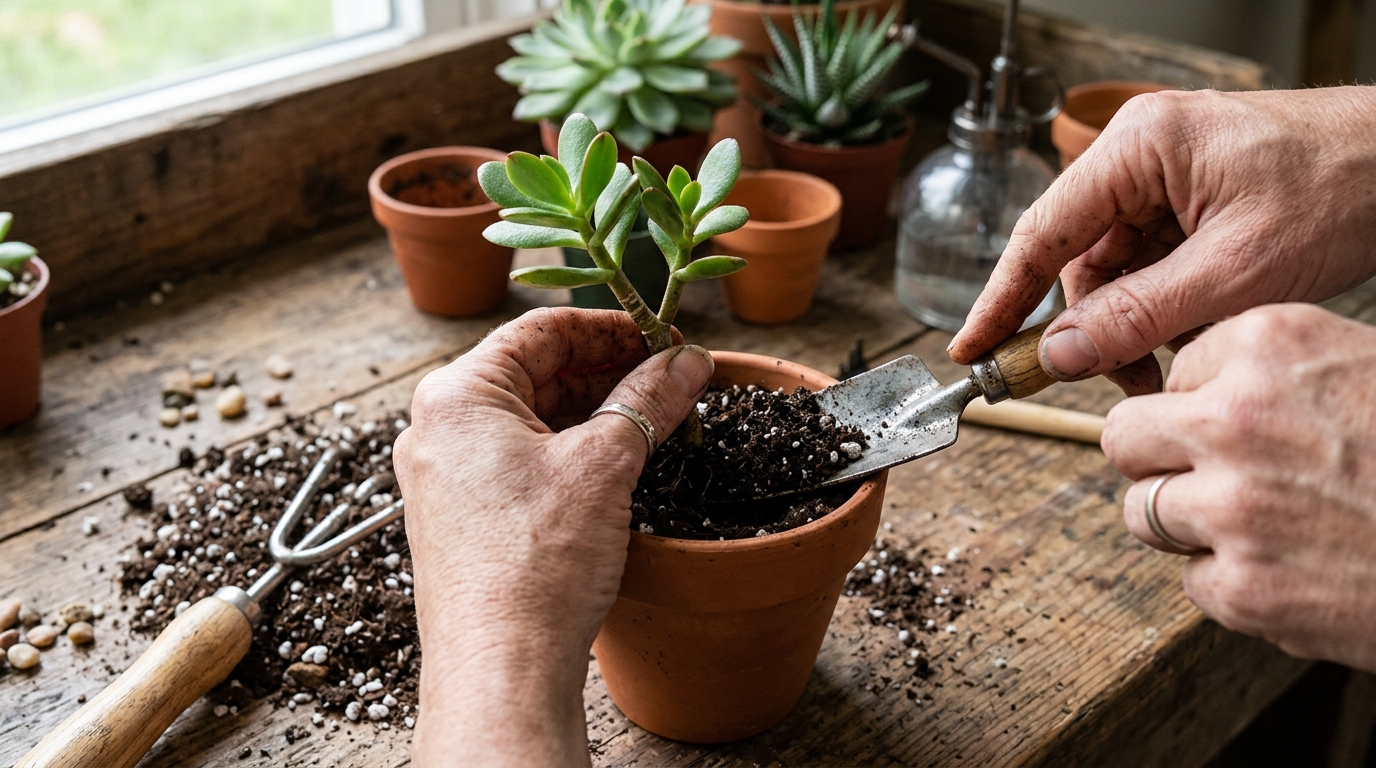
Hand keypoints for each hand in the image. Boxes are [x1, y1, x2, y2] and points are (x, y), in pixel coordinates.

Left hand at [392, 308, 713, 766]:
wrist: (501, 668)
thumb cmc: (534, 565)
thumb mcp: (606, 465)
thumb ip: (650, 400)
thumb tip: (689, 364)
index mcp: (457, 395)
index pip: (542, 330)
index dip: (613, 327)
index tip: (666, 338)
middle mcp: (441, 429)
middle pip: (538, 372)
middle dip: (611, 371)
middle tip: (674, 377)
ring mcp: (450, 477)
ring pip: (535, 419)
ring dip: (599, 413)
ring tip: (661, 418)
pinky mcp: (466, 518)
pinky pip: (525, 461)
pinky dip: (576, 451)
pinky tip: (624, 461)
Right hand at [948, 86, 1375, 394]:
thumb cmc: (1344, 188)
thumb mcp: (1235, 272)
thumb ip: (1139, 316)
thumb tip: (1059, 355)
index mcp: (1137, 149)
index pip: (1042, 234)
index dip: (1000, 300)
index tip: (970, 351)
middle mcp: (1138, 156)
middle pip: (1079, 262)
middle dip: (1097, 330)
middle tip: (1119, 385)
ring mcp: (1165, 177)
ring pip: (1116, 272)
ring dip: (1138, 325)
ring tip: (1180, 361)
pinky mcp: (1189, 200)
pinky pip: (1152, 266)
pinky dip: (1167, 309)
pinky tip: (1198, 332)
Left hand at [1103, 304, 1375, 671]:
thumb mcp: (1361, 369)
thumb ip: (1269, 374)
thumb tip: (1183, 394)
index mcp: (1270, 343)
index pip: (1174, 371)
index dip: (1203, 402)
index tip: (1240, 424)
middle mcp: (1237, 417)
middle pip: (1125, 437)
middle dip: (1161, 459)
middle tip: (1214, 477)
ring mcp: (1233, 507)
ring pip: (1143, 512)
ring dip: (1189, 524)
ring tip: (1267, 526)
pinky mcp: (1243, 587)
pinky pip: (1191, 581)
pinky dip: (1233, 583)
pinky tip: (1297, 570)